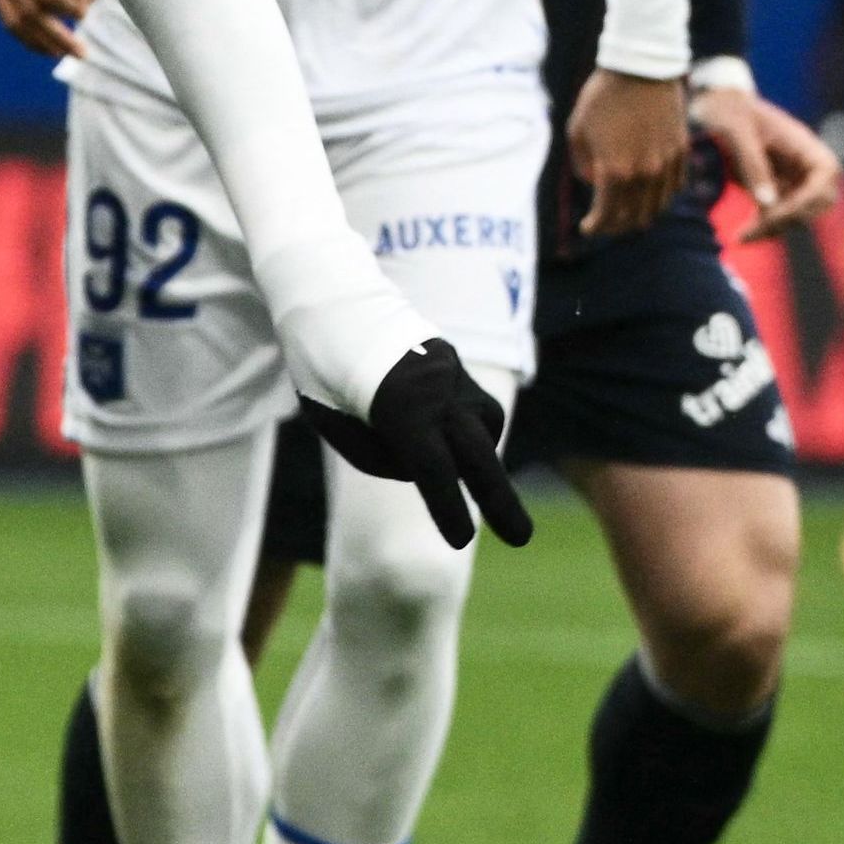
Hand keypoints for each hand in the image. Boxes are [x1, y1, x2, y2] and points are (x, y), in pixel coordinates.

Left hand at [298, 339, 532, 550]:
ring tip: (400, 431)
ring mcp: (454, 373)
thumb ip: (377, 457)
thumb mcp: (331, 423)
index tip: (461, 541)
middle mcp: (437, 388)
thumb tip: (423, 472)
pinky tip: (429, 423)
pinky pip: (472, 412)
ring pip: (480, 432)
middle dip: (500, 500)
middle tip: (521, 539)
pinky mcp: (458, 367)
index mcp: (400, 403)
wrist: (333, 302)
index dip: (447, 507)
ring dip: (465, 453)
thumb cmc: (322, 369)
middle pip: (478, 454)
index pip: (432, 467)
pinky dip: (461, 430)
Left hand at [564, 66, 691, 238]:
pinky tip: (651, 195)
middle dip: (616, 227)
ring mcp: (666, 164)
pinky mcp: (681, 151)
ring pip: (657, 207)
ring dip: (640, 215)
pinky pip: (675, 186)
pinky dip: (661, 196)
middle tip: (605, 224)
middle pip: (633, 218)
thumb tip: (594, 182)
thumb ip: (582, 163)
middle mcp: (644, 174)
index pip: (606, 216)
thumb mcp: (577, 130)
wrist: (640, 67)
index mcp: (614, 171)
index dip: (595, 227)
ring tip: (628, 214)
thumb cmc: (601, 96)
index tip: (587, 228)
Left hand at [699, 83, 842, 235]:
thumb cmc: (727, 111)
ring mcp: (793, 178)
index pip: (824, 179)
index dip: (804, 201)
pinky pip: (780, 215)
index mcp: (804, 144)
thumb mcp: (736, 132)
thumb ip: (752, 164)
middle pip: (817, 203)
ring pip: (798, 215)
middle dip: (788, 220)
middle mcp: (805, 164)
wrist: (714, 104)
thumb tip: (768, 203)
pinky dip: (765, 227)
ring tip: (741, 236)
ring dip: (774, 228)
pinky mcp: (777, 189)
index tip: (772, 214)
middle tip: (752, 230)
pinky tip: (741, 235)